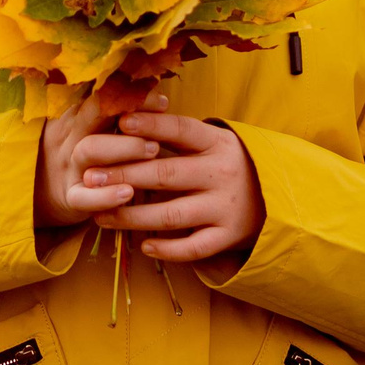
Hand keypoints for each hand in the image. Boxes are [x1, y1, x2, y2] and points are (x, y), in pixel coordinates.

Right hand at [34, 88, 168, 229]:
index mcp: (79, 115)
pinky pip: (84, 197)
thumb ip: (117, 114)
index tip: (163, 101)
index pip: (105, 95)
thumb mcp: (91, 129)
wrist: (40, 194)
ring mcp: (69, 166)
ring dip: (124, 147)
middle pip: (94, 114)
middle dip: (130, 114)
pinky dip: (106, 196)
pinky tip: (128, 193)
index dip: (133, 94)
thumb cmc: (82, 154)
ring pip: (90, 150)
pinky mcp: (70, 197)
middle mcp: (72, 136)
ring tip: (153, 151)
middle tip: (160, 125)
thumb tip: (158, 92)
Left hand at [92, 113, 264, 263]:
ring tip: (101, 215)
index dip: (151, 125)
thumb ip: (174, 133)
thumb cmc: (226, 164)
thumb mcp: (211, 141)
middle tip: (90, 178)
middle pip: (166, 174)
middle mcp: (221, 173)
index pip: (181, 129)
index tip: (121, 121)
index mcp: (216, 143)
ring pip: (171, 215)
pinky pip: (193, 247)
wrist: (275, 199)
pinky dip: (167, 249)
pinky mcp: (227, 236)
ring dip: (132, 217)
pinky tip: (143, 246)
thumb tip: (126, 115)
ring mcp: (224, 207)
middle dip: (123, 176)